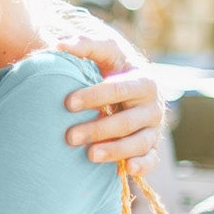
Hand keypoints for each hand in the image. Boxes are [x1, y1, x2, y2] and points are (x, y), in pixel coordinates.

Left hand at [58, 35, 165, 174]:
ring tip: (89, 155)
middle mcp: (153, 107)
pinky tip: (127, 169)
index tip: (67, 103)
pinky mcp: (151, 147)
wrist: (129, 89)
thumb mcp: (105, 52)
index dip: (94, 96)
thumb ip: (85, 45)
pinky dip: (142, 165)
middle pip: (127, 121)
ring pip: (139, 143)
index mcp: (144, 82)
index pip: (119, 89)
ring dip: (115, 150)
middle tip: (70, 136)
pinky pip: (151, 159)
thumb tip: (59, 44)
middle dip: (99, 129)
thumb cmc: (113, 68)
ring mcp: (153, 129)